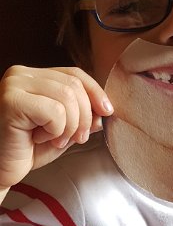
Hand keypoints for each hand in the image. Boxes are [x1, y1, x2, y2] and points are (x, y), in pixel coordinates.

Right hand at [0, 65, 112, 198]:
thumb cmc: (25, 151)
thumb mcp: (61, 132)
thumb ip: (81, 118)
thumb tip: (104, 111)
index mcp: (33, 76)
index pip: (74, 74)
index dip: (95, 92)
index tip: (107, 111)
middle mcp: (21, 74)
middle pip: (73, 86)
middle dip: (84, 117)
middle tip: (76, 138)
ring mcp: (14, 85)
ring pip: (67, 98)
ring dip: (69, 126)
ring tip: (55, 140)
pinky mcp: (12, 101)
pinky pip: (54, 111)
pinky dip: (55, 130)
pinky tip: (38, 139)